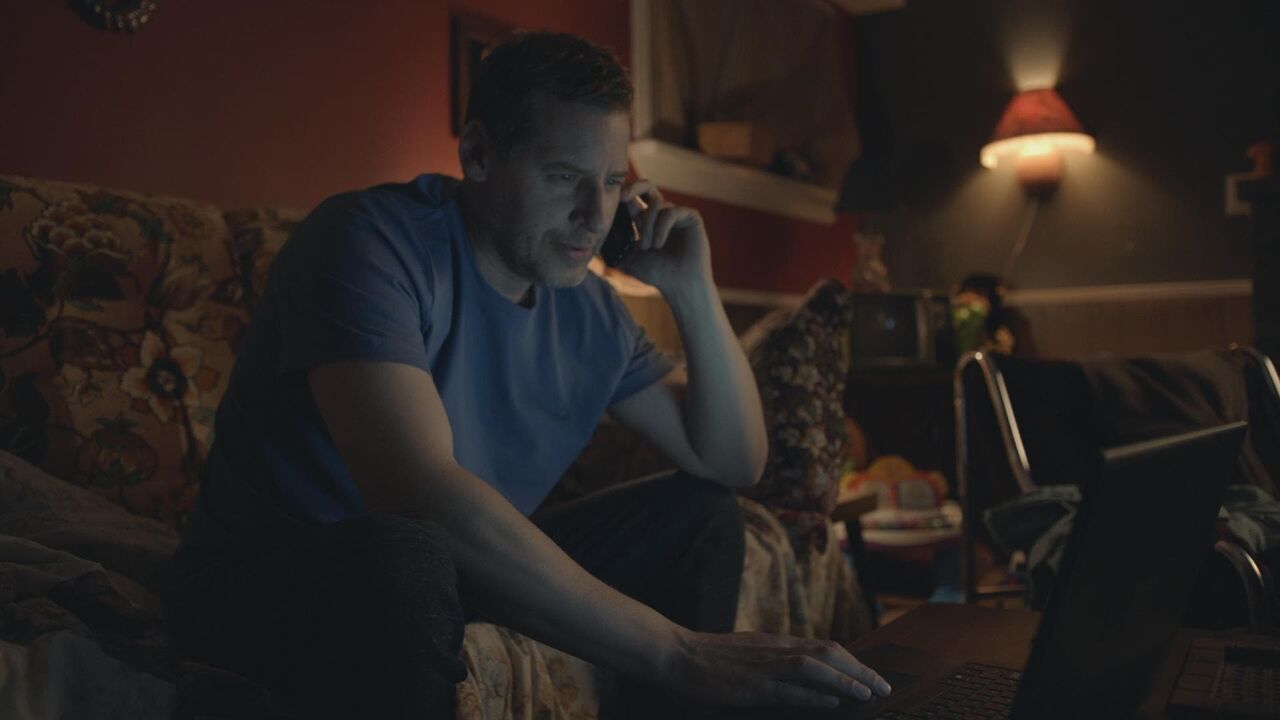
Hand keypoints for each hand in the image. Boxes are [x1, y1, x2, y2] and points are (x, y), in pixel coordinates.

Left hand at [617, 180, 712, 296]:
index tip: (609, 200)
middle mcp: (662, 213)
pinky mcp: (691, 217)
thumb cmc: (656, 273)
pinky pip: (670, 212)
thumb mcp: (627, 256)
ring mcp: (677, 214)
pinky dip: (660, 228)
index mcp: (646, 220)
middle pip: (646, 186)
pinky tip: (658, 245)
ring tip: (647, 247)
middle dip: (633, 188)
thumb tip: (594, 226)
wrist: (680, 286)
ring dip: (647, 226)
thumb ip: (613, 241)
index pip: (632, 198)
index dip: (621, 195)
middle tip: (622, 196)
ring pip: (656, 204)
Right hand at [657, 629, 891, 709]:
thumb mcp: (745, 660)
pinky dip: (813, 696)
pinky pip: (787, 689)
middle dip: (860, 671)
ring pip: (815, 667)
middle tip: (885, 687)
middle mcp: (775, 650)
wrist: (672, 654)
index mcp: (775, 644)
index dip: (853, 662)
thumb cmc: (705, 662)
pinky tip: (832, 703)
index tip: (872, 677)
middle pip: (829, 653)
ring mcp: (763, 666)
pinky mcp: (749, 685)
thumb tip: (798, 686)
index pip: (825, 648)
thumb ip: (771, 668)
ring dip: (845, 681)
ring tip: (868, 695)